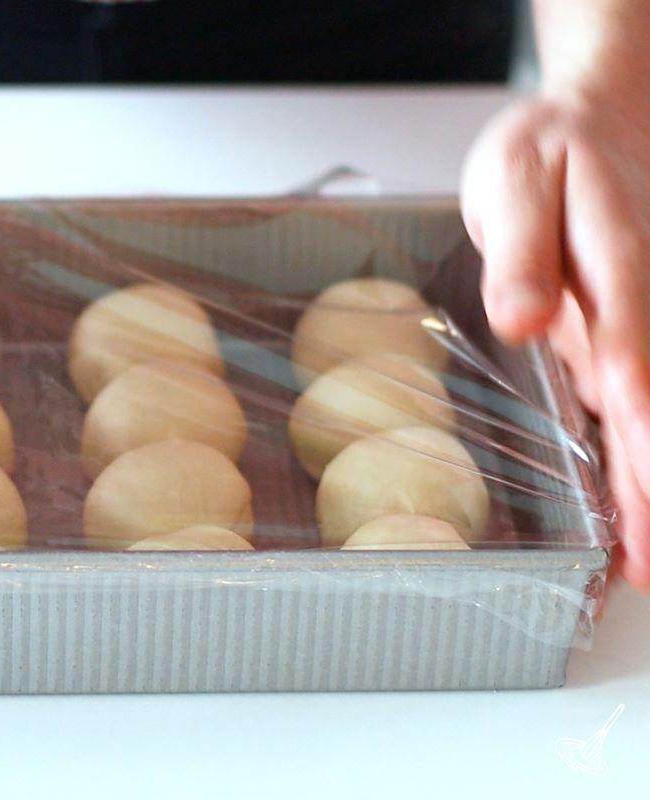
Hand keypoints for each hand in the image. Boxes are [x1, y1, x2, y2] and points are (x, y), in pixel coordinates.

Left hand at [462, 88, 649, 588]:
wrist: (598, 123)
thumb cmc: (549, 153)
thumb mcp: (519, 181)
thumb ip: (522, 252)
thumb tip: (522, 321)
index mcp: (618, 264)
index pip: (631, 344)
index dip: (640, 409)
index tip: (645, 468)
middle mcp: (639, 307)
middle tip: (645, 564)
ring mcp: (637, 329)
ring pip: (647, 415)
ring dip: (646, 489)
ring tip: (641, 567)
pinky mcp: (625, 344)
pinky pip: (633, 407)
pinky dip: (631, 464)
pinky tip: (627, 520)